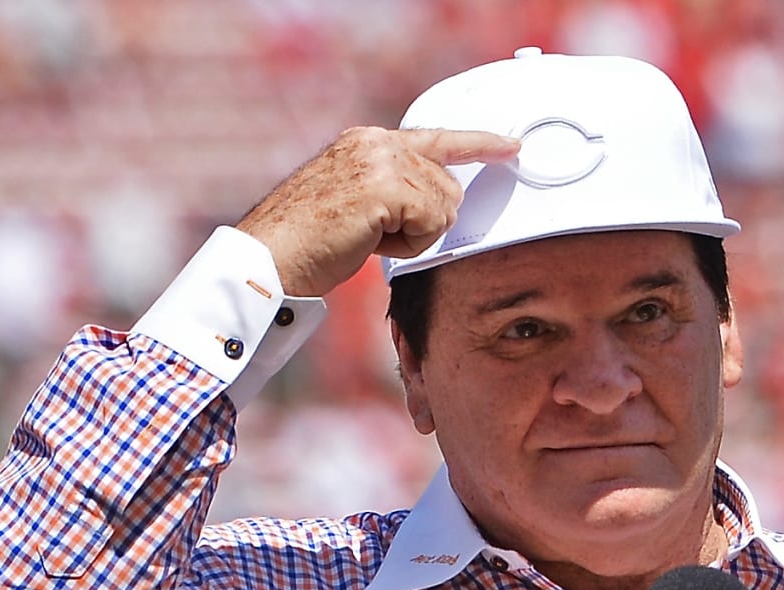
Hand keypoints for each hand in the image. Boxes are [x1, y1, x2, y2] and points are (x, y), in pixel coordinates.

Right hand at [236, 127, 520, 296]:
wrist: (272, 256)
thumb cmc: (309, 241)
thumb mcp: (358, 203)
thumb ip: (395, 191)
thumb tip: (438, 204)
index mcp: (369, 141)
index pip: (438, 138)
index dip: (480, 144)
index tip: (511, 146)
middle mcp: (377, 142)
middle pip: (449, 186)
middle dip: (425, 222)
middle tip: (377, 234)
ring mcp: (382, 161)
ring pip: (444, 207)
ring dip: (415, 235)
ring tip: (369, 236)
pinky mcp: (386, 187)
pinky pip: (432, 222)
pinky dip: (410, 244)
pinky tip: (372, 241)